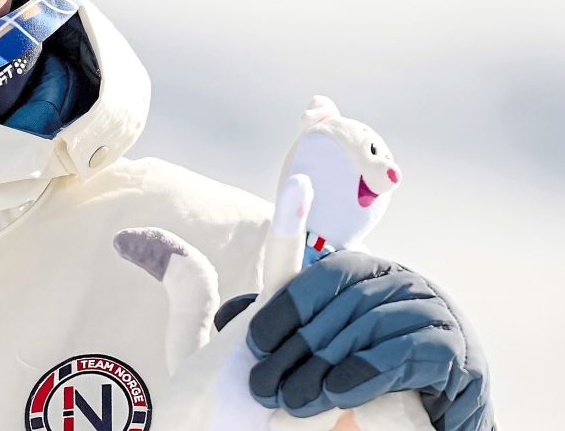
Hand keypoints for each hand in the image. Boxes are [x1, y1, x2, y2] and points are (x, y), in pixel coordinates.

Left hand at [246, 251, 494, 430]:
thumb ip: (284, 328)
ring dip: (323, 366)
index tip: (253, 342)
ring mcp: (437, 314)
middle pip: (342, 306)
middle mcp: (407, 284)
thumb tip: (230, 317)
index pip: (324, 274)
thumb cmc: (375, 384)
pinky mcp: (459, 354)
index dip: (285, 306)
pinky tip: (337, 392)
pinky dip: (366, 371)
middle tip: (263, 387)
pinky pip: (406, 354)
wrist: (436, 425)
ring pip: (369, 327)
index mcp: (372, 273)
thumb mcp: (324, 351)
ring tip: (291, 400)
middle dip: (296, 348)